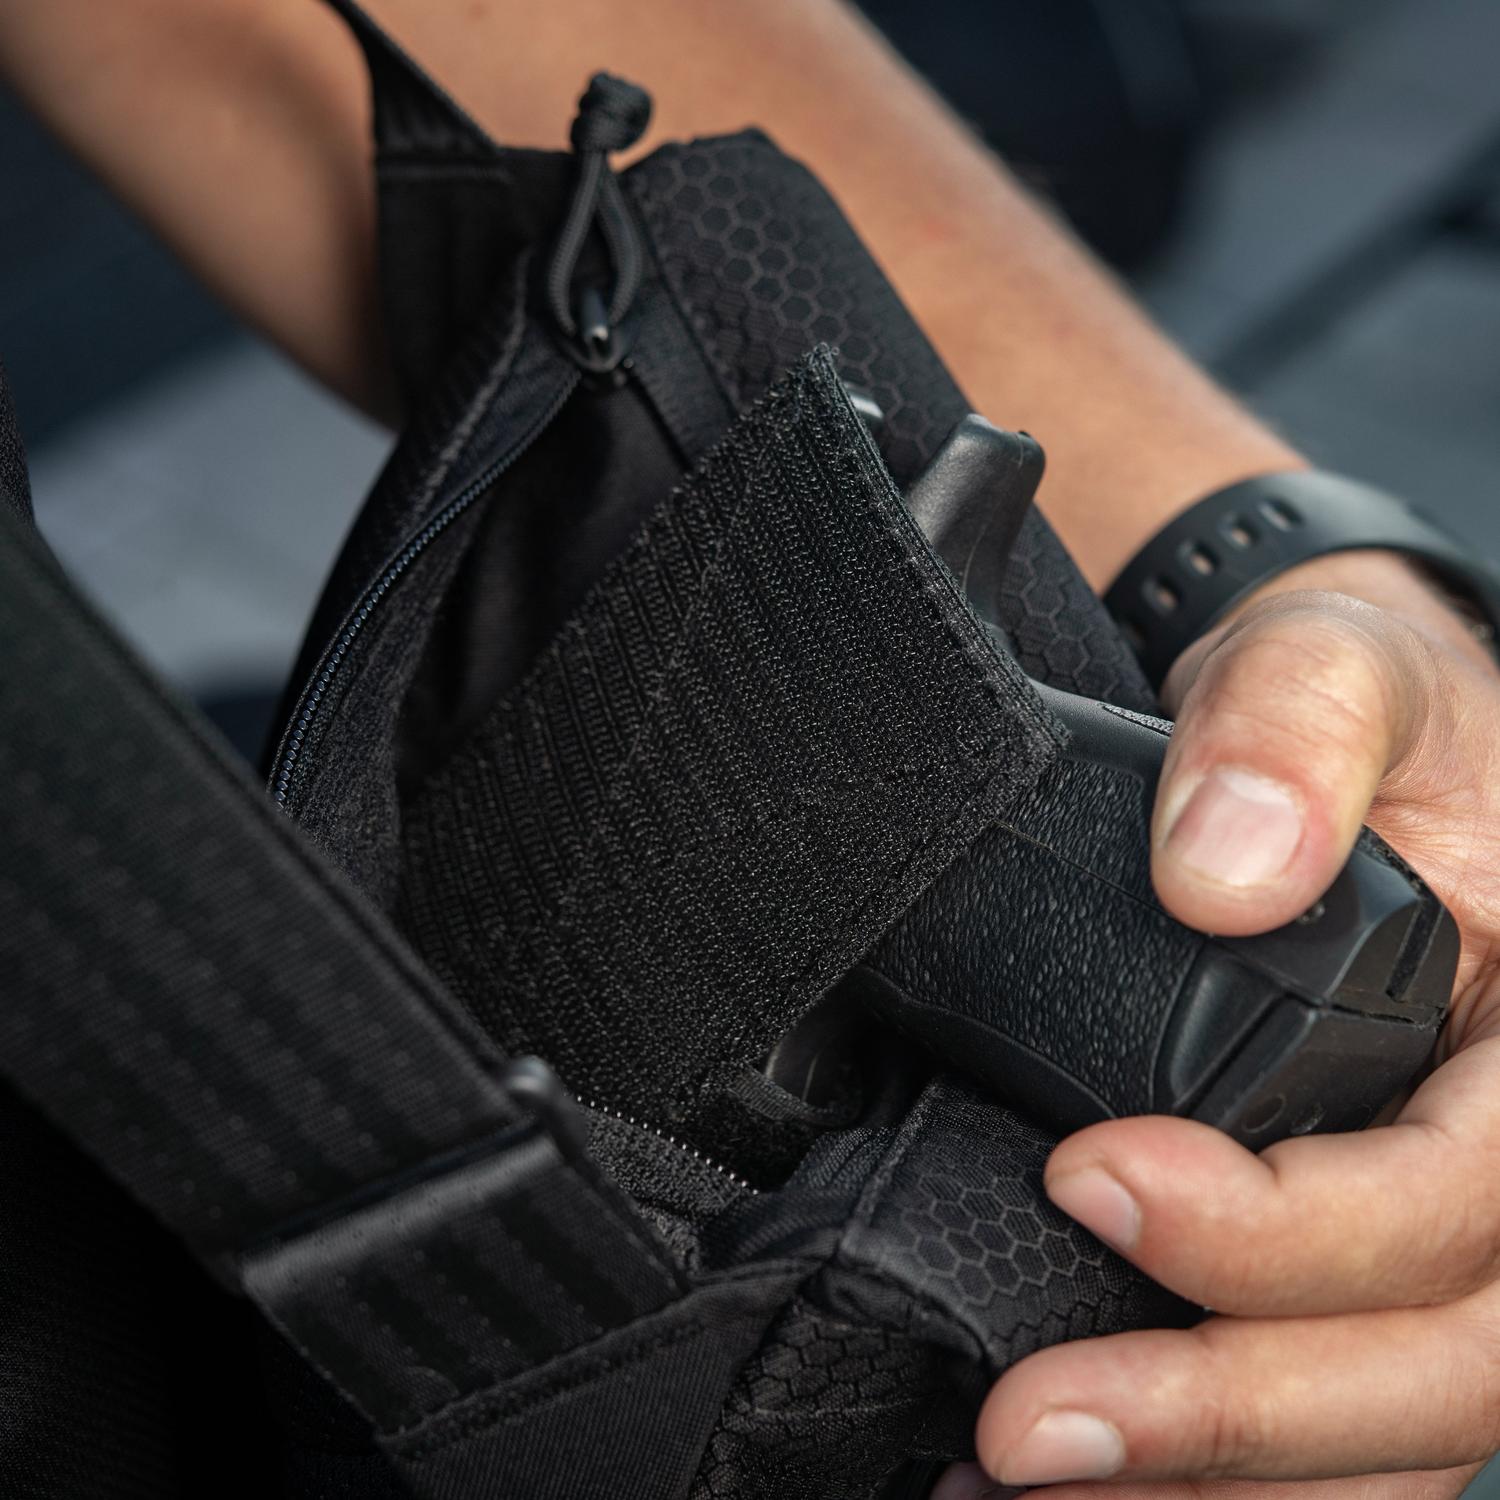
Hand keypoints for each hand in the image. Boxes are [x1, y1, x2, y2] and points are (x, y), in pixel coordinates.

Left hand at [938, 553, 1499, 1498]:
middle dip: (1232, 1412)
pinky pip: (1347, 1408)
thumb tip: (1224, 875)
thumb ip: (1288, 738)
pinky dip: (1233, 1476)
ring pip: (1395, 1425)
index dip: (1281, 1230)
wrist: (1352, 741)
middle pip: (1438, 1357)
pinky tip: (1089, 1483)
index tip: (1090, 1180)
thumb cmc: (1370, 709)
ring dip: (1218, 1488)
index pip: (1459, 1198)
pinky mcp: (1382, 1253)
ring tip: (1026, 1482)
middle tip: (1030, 1424)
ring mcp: (1466, 1227)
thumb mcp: (1339, 667)